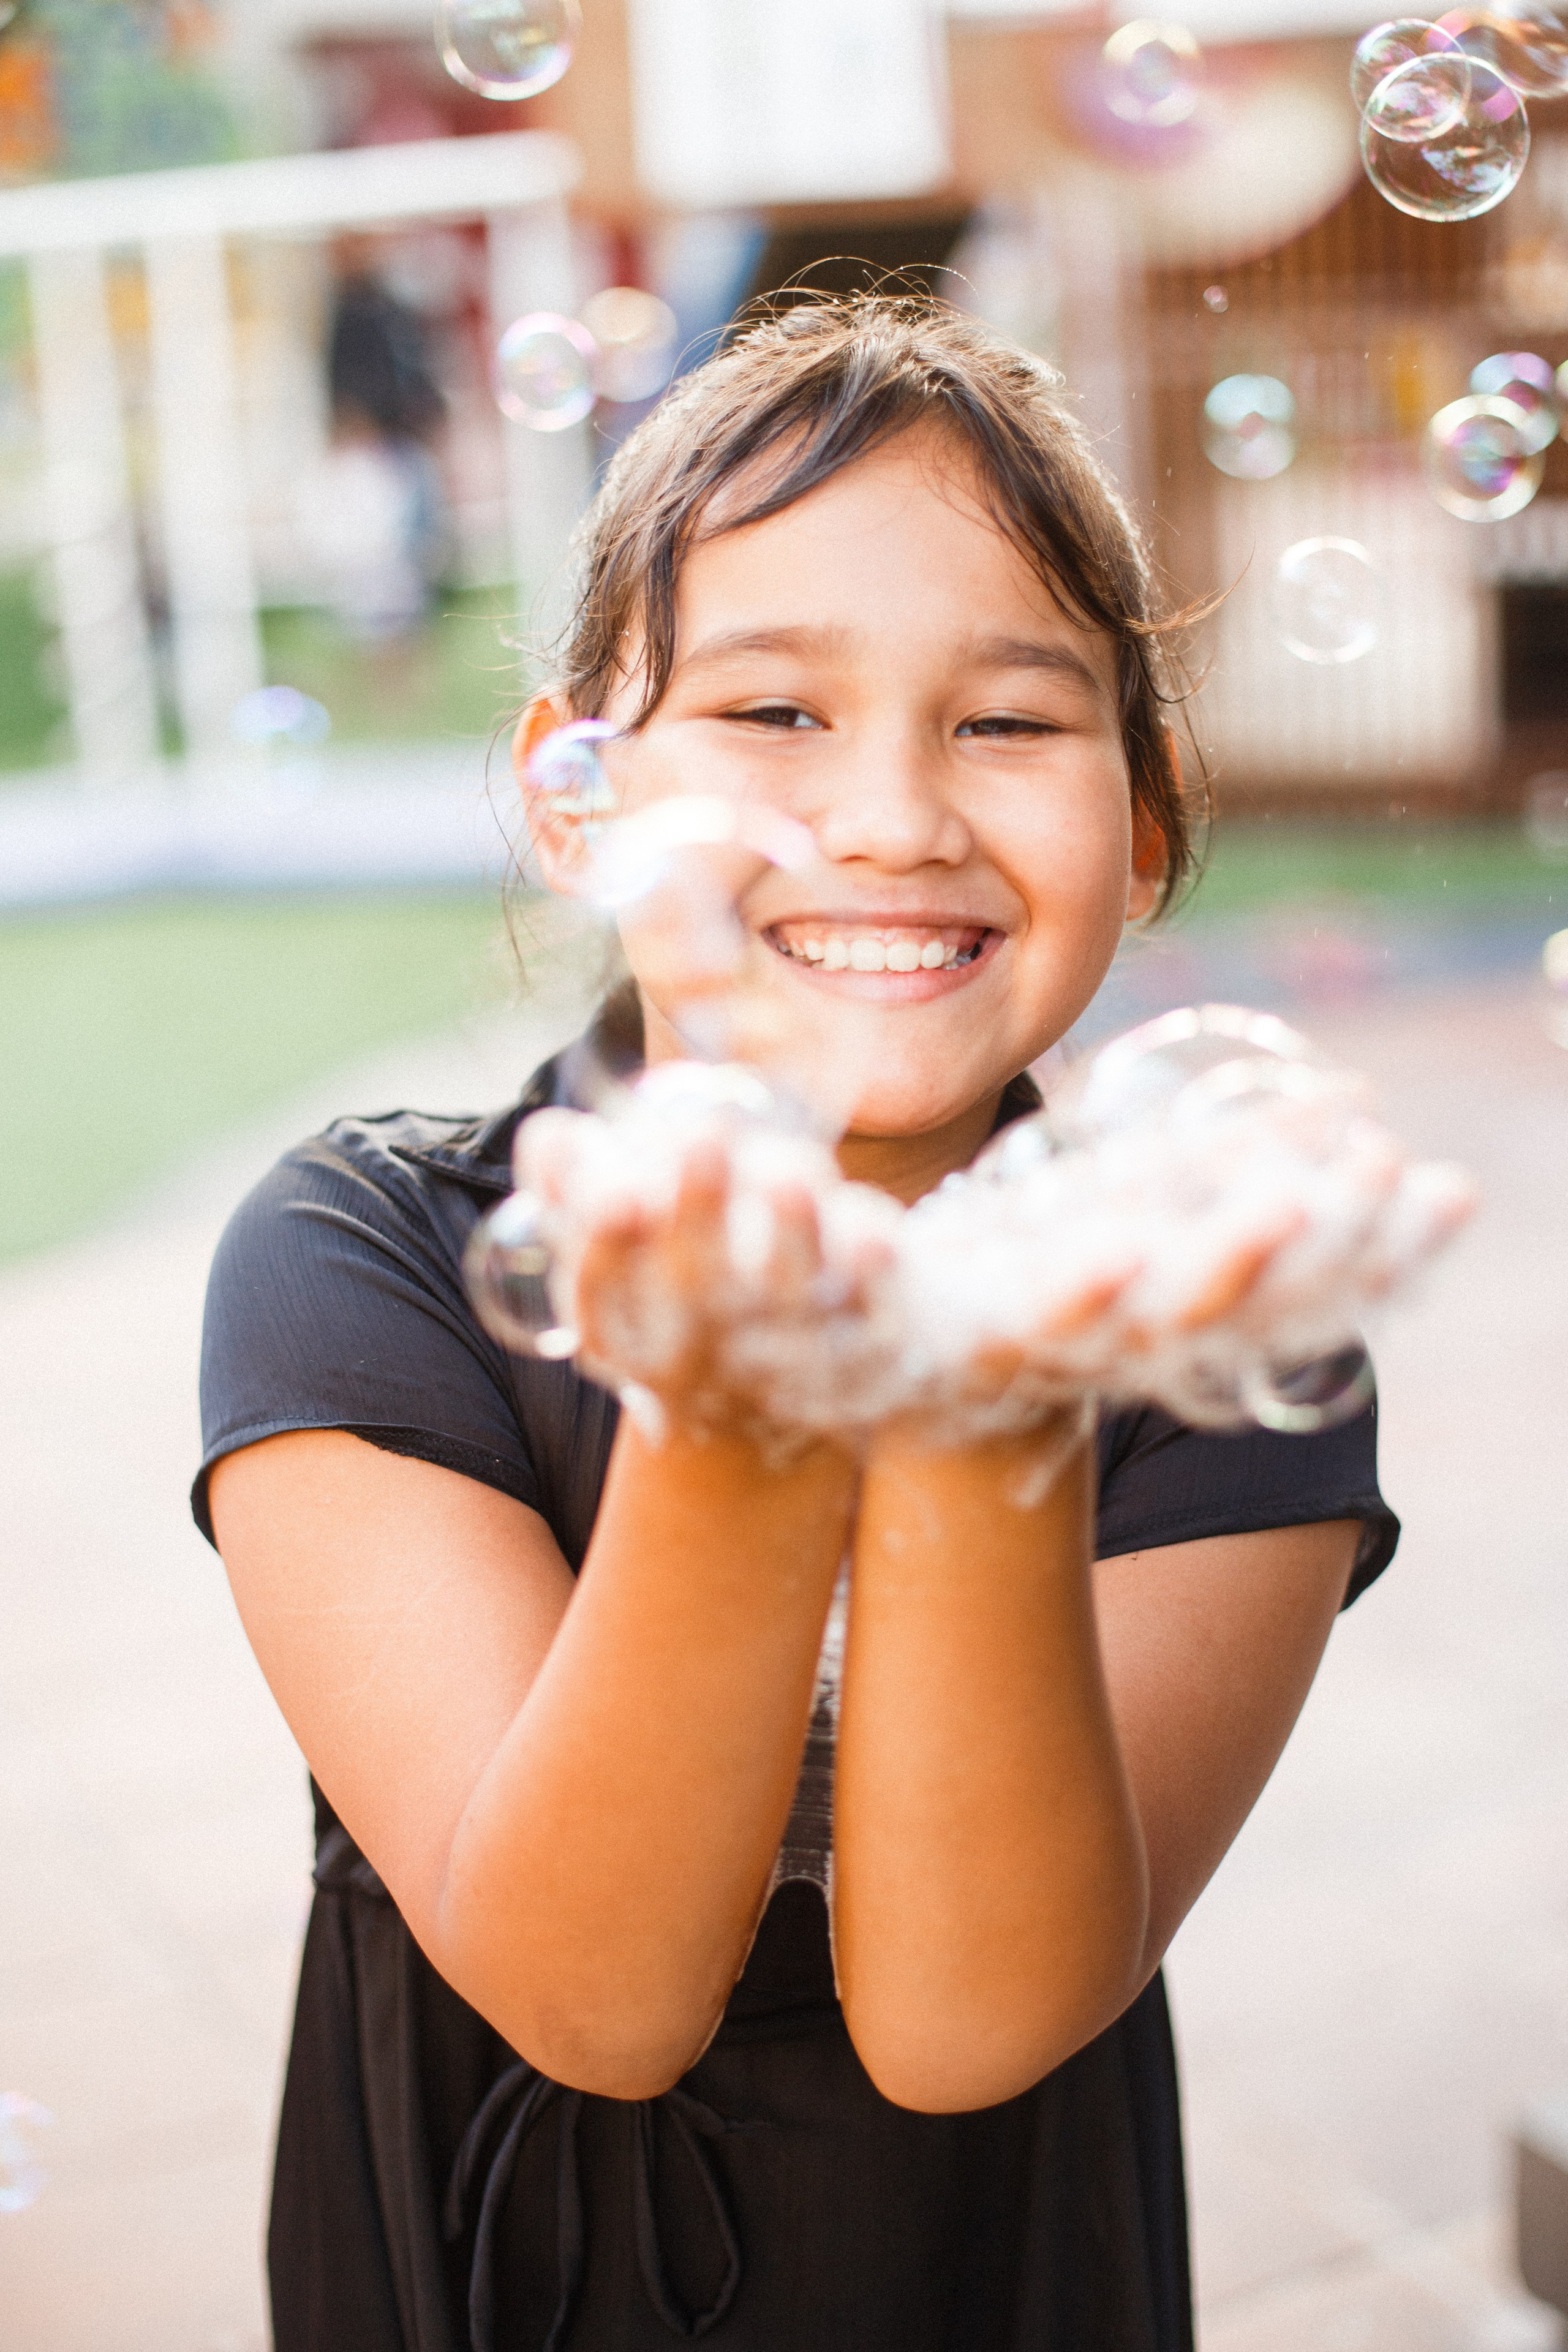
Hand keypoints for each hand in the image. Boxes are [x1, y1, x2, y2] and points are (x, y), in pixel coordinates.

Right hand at [518, 1109, 899, 1441]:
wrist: (849, 1360)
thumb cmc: (716, 1280)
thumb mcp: (639, 1250)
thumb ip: (582, 1192)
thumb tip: (553, 1136)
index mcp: (638, 1343)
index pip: (601, 1307)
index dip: (603, 1249)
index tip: (616, 1189)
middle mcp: (712, 1363)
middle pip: (696, 1293)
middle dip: (697, 1213)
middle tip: (701, 1133)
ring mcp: (798, 1362)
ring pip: (789, 1293)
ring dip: (788, 1227)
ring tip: (789, 1167)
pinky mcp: (877, 1349)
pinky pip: (874, 1305)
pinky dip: (868, 1254)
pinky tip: (862, 1216)